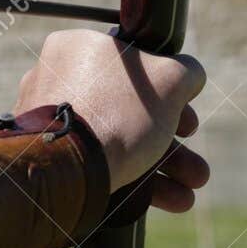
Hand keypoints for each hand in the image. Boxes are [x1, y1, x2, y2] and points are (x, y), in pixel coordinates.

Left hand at [15, 29, 209, 212]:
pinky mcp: (51, 158)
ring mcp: (51, 123)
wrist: (66, 169)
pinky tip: (173, 199)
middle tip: (195, 164)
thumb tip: (191, 76)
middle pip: (131, 110)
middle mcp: (58, 81)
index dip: (171, 95)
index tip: (189, 122)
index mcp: (77, 48)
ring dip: (164, 166)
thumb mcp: (169, 80)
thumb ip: (186, 72)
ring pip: (120, 140)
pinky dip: (137, 180)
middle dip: (173, 143)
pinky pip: (100, 163)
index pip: (136, 67)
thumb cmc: (117, 114)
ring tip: (192, 188)